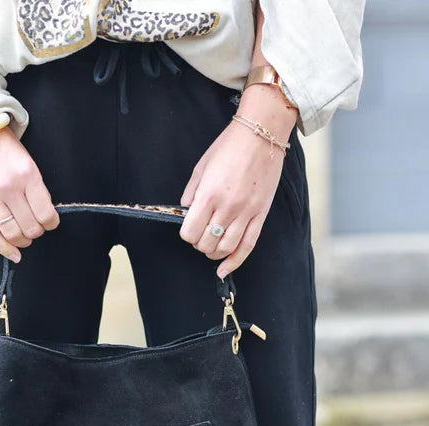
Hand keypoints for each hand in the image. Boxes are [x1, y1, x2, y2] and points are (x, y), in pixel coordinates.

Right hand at [0, 126, 59, 261]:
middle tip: (35, 229)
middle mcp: (9, 187)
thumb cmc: (0, 144)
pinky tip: (12, 254)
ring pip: (12, 233)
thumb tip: (44, 214)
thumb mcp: (26, 159)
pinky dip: (4, 248)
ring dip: (22, 241)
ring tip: (24, 239)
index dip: (51, 224)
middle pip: (30, 227)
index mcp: (28, 174)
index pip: (46, 214)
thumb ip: (34, 186)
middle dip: (36, 232)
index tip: (50, 223)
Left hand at [179, 90, 296, 277]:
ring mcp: (246, 213)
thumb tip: (186, 213)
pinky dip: (234, 262)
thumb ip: (191, 193)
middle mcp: (227, 207)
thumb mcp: (201, 167)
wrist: (261, 134)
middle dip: (199, 243)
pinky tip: (224, 271)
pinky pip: (247, 247)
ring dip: (214, 253)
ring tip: (212, 248)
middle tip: (201, 234)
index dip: (186, 234)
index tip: (189, 228)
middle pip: (206, 244)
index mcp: (209, 195)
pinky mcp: (260, 215)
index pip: (190, 232)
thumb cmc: (229, 147)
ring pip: (225, 249)